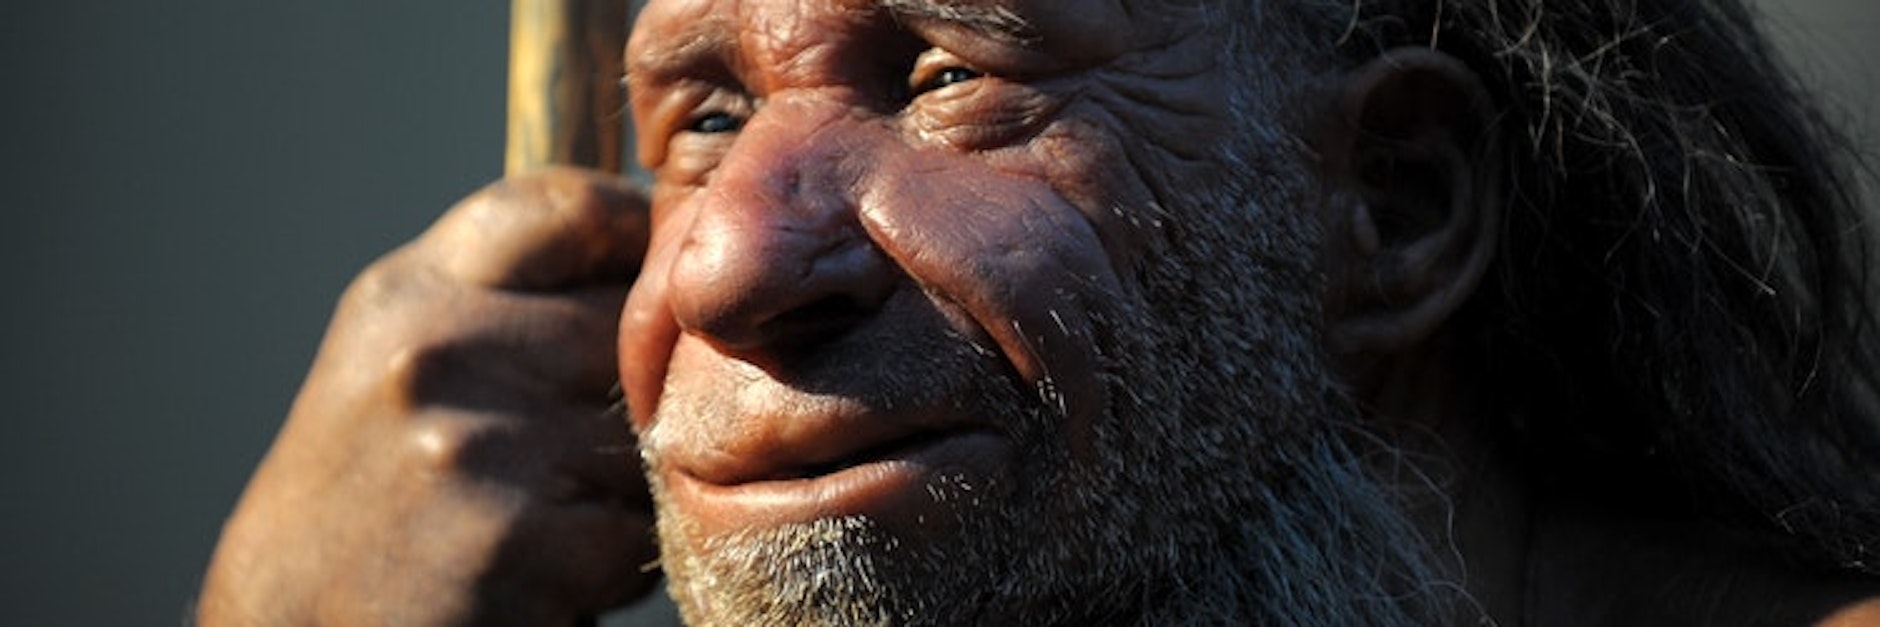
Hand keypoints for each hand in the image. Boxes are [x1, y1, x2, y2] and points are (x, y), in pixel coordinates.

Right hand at [198, 168, 656, 625]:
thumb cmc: (372, 500)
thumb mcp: (403, 364)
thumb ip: (507, 302)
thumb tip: (663, 247)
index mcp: (409, 295)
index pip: (567, 208)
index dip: (639, 237)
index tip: (658, 282)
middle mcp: (434, 353)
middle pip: (633, 329)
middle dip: (638, 391)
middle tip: (579, 450)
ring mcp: (471, 446)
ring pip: (649, 438)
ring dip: (628, 488)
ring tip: (550, 518)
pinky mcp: (510, 545)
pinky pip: (634, 535)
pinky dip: (610, 567)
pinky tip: (547, 574)